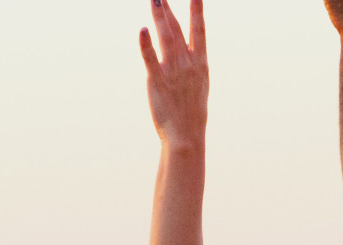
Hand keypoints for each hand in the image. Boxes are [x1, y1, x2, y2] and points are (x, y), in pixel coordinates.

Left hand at [141, 0, 209, 147]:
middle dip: (170, 9)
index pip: (199, 30)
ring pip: (166, 38)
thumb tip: (187, 49)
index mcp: (200, 63)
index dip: (197, 10)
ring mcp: (173, 71)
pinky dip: (146, 44)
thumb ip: (192, 64)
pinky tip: (143, 30)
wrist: (187, 134)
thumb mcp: (198, 84)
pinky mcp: (157, 81)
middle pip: (178, 29)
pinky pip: (151, 58)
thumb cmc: (192, 111)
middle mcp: (188, 63)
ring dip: (160, 17)